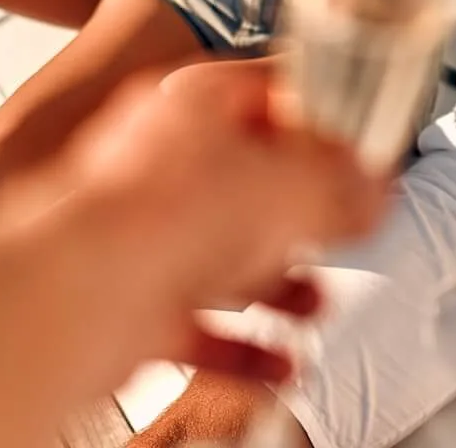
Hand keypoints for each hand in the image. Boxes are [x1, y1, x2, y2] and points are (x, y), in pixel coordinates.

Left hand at [64, 61, 387, 369]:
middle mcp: (161, 164)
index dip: (325, 125)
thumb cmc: (157, 215)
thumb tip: (376, 190)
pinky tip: (279, 361)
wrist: (79, 293)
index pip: (272, 93)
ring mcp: (142, 235)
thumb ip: (339, 184)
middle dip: (303, 213)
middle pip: (248, 180)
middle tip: (344, 227)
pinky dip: (243, 347)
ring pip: (222, 255)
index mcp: (195, 106)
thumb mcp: (287, 182)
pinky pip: (200, 325)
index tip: (362, 154)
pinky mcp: (130, 302)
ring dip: (277, 282)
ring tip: (318, 300)